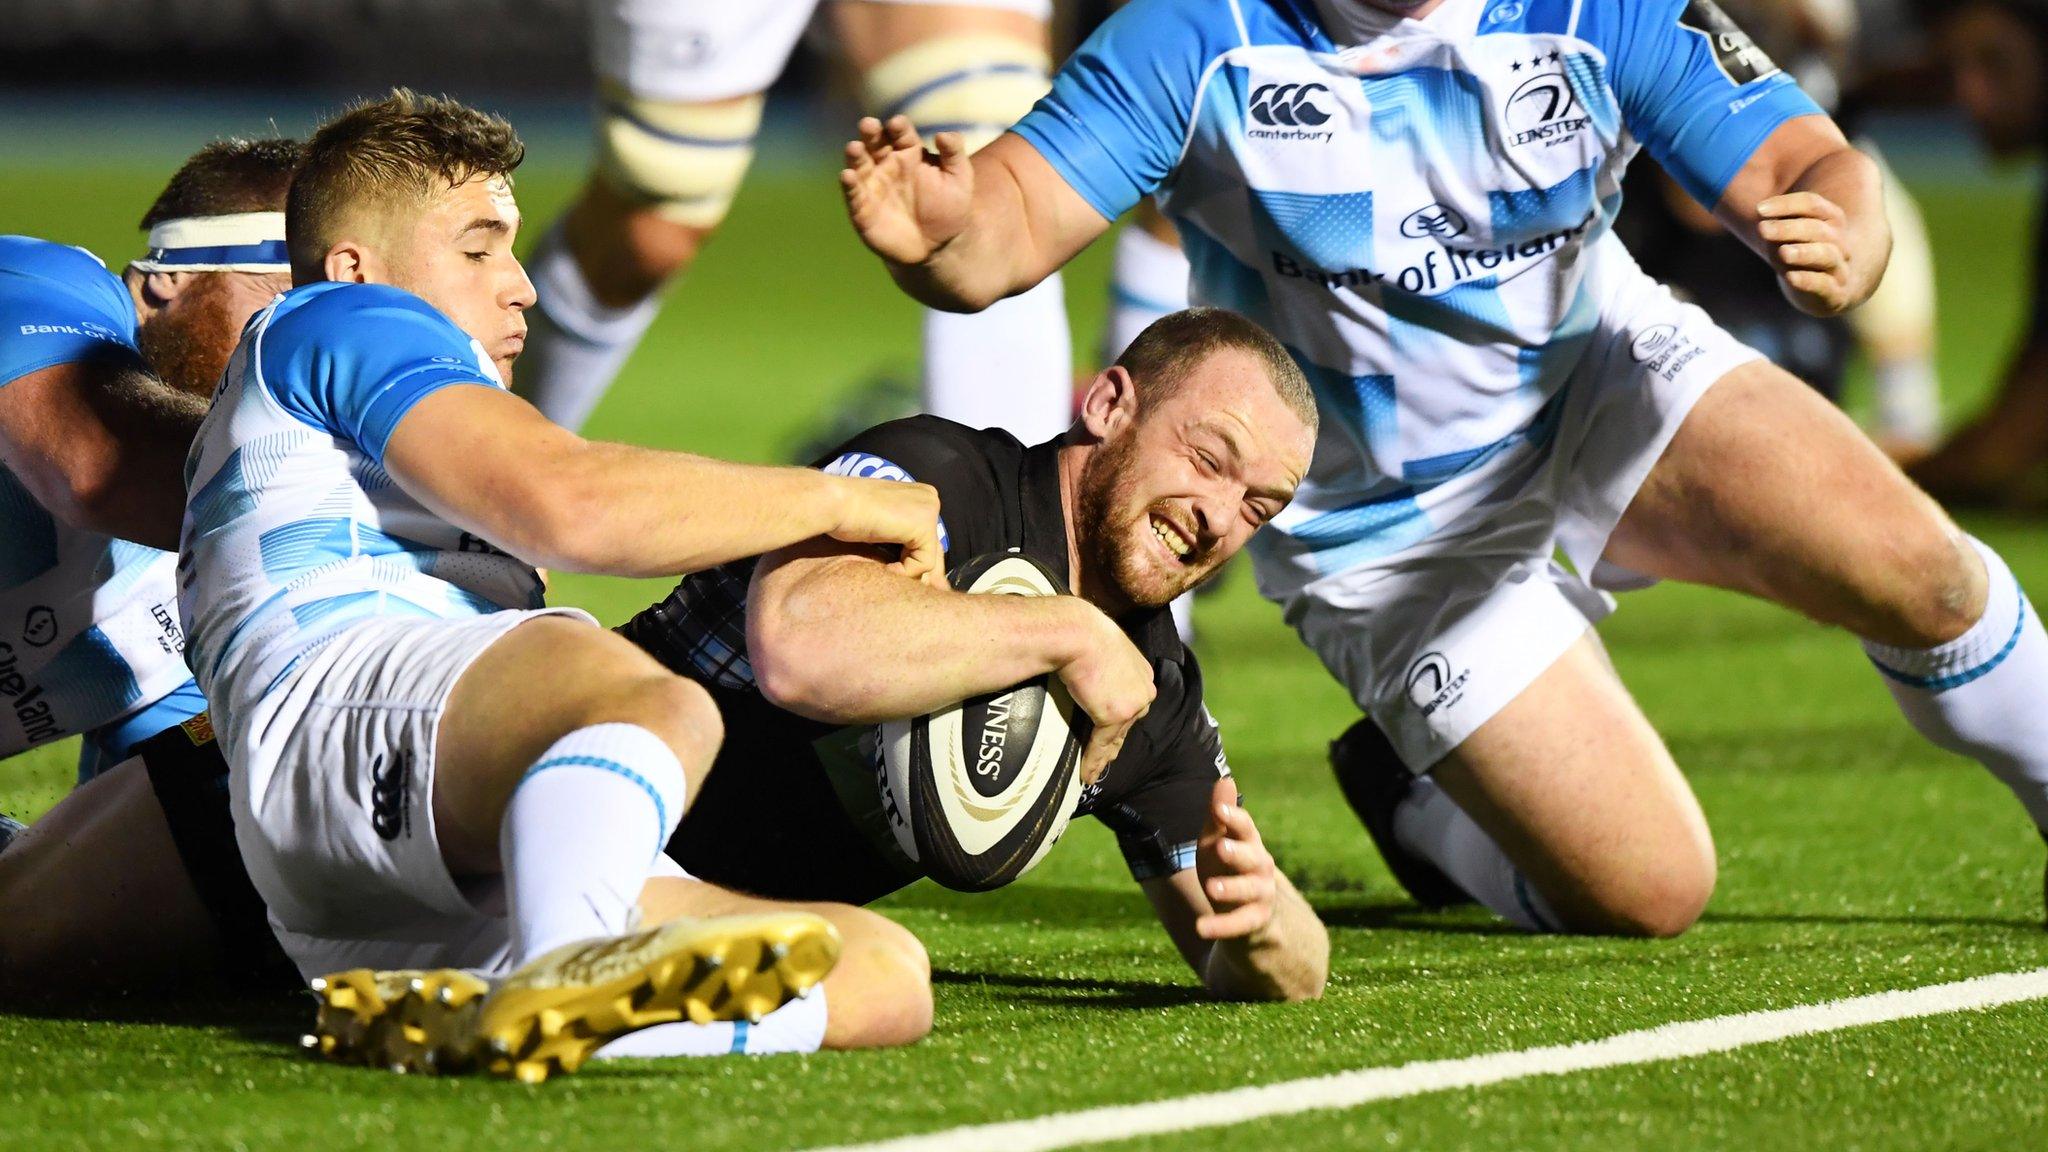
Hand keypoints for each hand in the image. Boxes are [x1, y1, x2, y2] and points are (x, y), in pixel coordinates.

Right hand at [822, 474, 946, 588]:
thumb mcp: (882, 530)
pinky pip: (923, 563)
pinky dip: (906, 572)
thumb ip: (903, 545)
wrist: (833, 503)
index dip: (914, 562)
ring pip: (930, 559)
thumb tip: (929, 578)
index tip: (899, 576)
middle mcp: (930, 499)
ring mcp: (929, 510)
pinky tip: (887, 569)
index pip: (928, 539)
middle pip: (933, 549)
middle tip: (906, 588)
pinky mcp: (924, 525)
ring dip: (909, 573)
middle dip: (920, 572)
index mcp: (921, 497)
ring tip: (887, 574)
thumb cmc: (846, 516)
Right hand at [840, 115, 974, 266]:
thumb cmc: (949, 208)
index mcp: (909, 152)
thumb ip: (954, 153)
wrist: (938, 247)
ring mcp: (873, 186)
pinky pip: (854, 194)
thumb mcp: (960, 179)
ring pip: (860, 164)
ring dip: (855, 155)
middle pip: (875, 143)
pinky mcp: (863, 209)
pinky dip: (849, 185)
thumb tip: (942, 134)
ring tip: (854, 148)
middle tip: (868, 125)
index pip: (901, 133)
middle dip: (870, 132)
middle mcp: (887, 164)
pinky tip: (847, 176)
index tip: (897, 124)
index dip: (898, 127)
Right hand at [1053, 603, 1154, 785]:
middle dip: (1115, 743)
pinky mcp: (1114, 716)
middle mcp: (1143, 688)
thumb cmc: (1081, 630)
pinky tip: (1086, 774)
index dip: (1122, 721)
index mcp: (1141, 671)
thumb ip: (1102, 662)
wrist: (1077, 632)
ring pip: (1116, 738)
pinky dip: (1092, 761)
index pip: (1132, 702)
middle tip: (1104, 760)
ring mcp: (1132, 704)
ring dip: (1103, 758)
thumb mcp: (1101, 646)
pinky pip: (1101, 744)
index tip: (1112, 735)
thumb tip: (1084, 669)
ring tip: (1093, 773)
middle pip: (1128, 723)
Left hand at [1194, 777, 1275, 940]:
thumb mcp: (1217, 840)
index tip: (1219, 809)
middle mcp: (1260, 866)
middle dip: (1237, 853)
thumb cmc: (1228, 866)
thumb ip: (1218, 816)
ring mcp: (1260, 894)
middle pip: (1251, 858)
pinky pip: (1238, 924)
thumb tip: (1225, 779)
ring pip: (1248, 891)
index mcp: (1249, 842)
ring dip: (1231, 889)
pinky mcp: (1254, 920)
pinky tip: (1201, 927)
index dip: (1233, 818)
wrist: (1247, 908)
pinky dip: (1221, 927)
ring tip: (1212, 889)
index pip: (1245, 827)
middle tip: (1220, 848)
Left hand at [1757, 191, 1864, 316]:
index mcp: (1831, 221)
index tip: (1759, 209)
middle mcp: (1839, 242)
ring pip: (1826, 255)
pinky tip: (1791, 278)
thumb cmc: (1798, 257)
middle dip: (1789, 228)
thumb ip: (1775, 226)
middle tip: (1762, 229)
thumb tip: (1760, 217)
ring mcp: (1839, 268)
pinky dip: (1808, 280)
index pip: (1813, 204)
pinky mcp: (1835, 294)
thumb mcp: (1785, 238)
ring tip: (1783, 252)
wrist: (1822, 293)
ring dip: (1803, 252)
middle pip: (1818, 229)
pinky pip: (1825, 286)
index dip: (1787, 204)